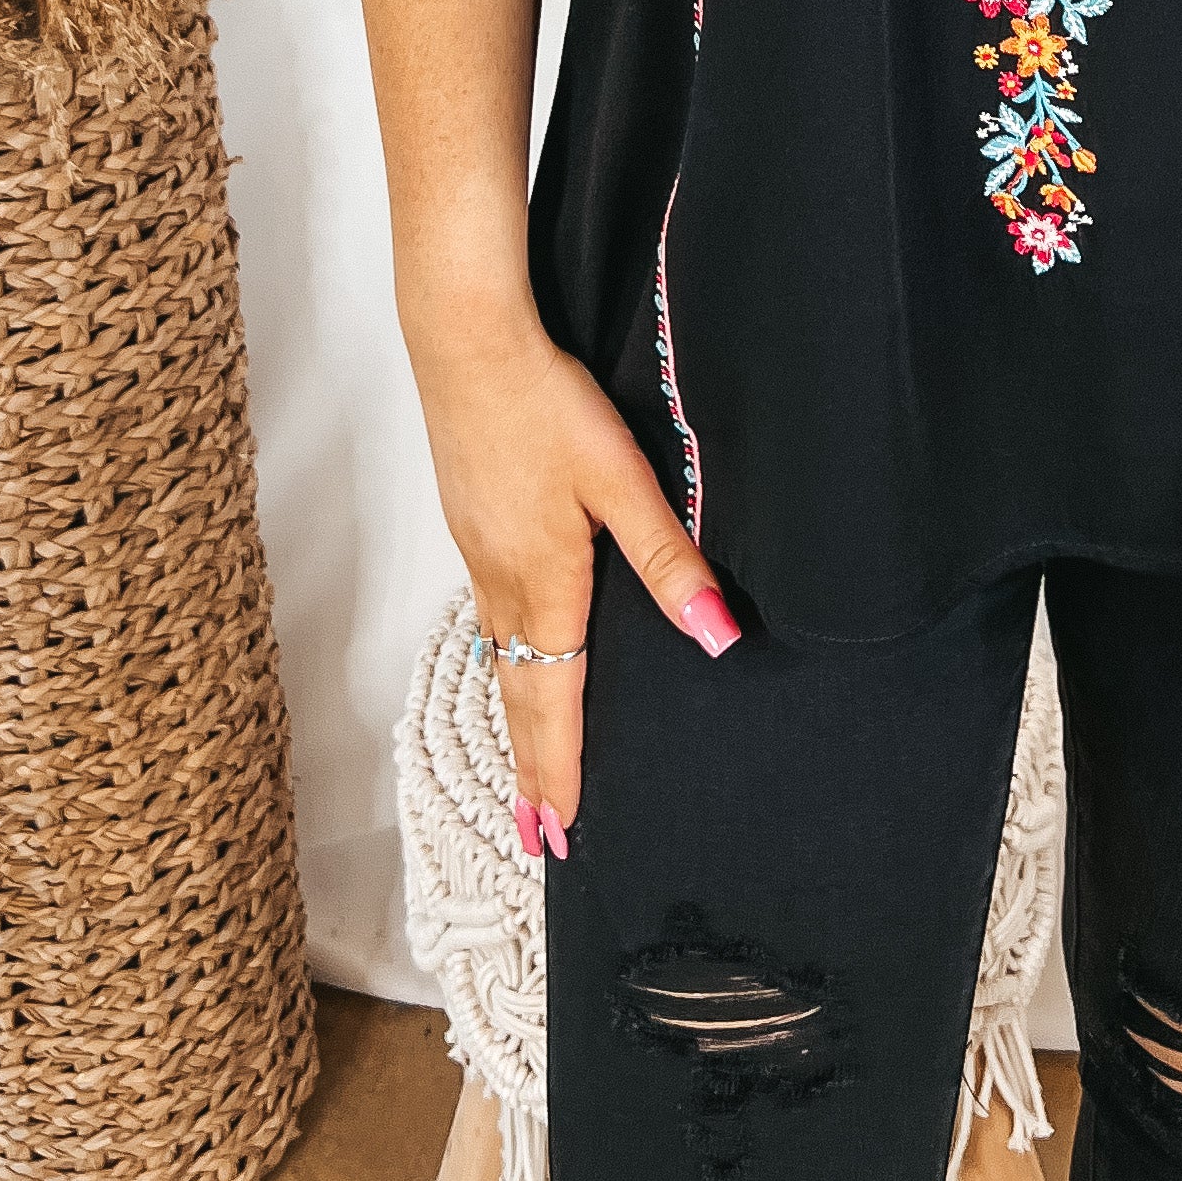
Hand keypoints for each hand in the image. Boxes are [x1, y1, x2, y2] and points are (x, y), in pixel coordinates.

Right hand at [410, 306, 737, 849]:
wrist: (465, 343)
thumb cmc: (543, 405)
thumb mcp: (621, 480)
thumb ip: (669, 559)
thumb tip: (717, 635)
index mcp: (545, 582)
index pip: (555, 700)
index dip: (559, 769)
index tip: (559, 834)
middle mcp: (502, 582)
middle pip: (518, 695)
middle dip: (529, 769)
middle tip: (535, 837)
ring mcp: (479, 553)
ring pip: (500, 659)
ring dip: (515, 722)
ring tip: (523, 771)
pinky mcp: (471, 522)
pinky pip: (489, 619)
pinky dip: (503, 664)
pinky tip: (512, 657)